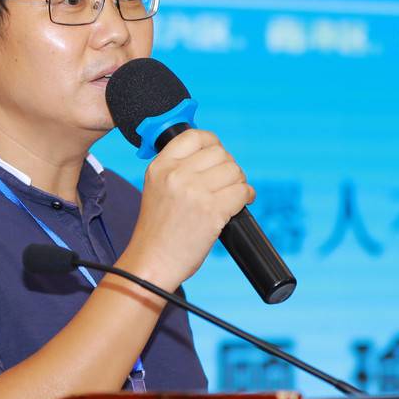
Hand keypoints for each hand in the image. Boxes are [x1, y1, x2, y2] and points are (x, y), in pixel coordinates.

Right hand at [119, 129, 254, 289]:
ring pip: (234, 171)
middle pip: (220, 153)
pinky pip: (242, 192)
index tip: (217, 155)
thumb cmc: (157, 231)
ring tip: (232, 195)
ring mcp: (195, 192)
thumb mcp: (156, 189)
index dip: (212, 143)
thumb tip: (213, 156)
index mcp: (160, 166)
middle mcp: (176, 174)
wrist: (152, 263)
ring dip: (239, 183)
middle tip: (226, 182)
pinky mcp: (212, 211)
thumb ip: (177, 170)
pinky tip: (240, 204)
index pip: (195, 136)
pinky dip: (247, 197)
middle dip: (228, 167)